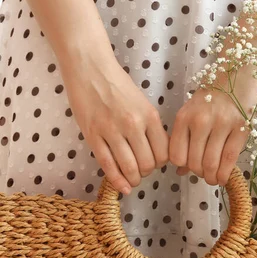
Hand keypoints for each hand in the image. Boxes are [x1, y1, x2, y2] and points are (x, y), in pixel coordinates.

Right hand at [62, 54, 169, 194]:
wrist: (90, 69)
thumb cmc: (118, 85)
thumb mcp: (143, 103)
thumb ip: (151, 126)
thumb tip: (159, 152)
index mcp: (150, 116)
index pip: (164, 152)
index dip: (162, 163)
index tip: (156, 163)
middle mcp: (133, 125)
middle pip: (148, 163)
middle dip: (147, 173)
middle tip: (143, 171)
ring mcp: (112, 131)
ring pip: (129, 167)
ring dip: (133, 178)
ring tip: (133, 179)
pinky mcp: (93, 135)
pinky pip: (108, 165)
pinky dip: (117, 180)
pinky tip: (122, 187)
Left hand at [169, 77, 256, 185]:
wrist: (239, 72)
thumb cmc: (214, 95)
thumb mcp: (193, 112)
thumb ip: (185, 139)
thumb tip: (181, 170)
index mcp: (184, 117)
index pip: (177, 155)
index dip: (184, 167)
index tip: (190, 168)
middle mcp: (200, 121)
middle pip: (194, 162)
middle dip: (200, 174)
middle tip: (205, 175)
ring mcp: (221, 124)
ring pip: (211, 163)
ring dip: (211, 177)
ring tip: (214, 179)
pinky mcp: (241, 127)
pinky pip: (229, 158)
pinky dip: (224, 174)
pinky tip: (223, 178)